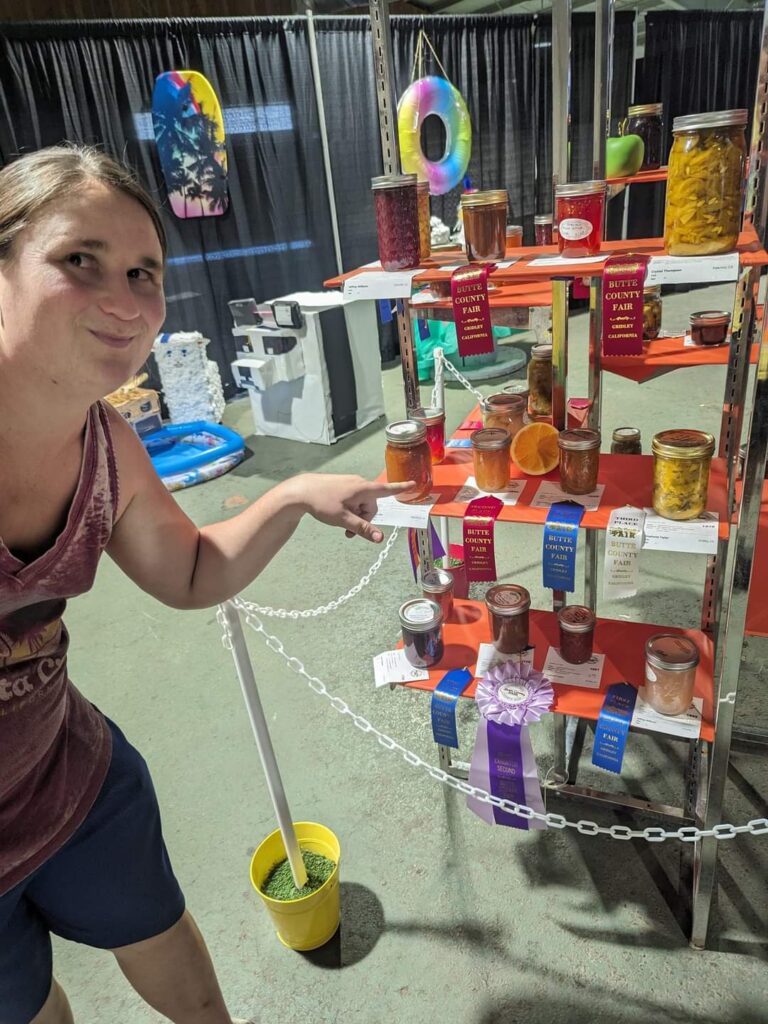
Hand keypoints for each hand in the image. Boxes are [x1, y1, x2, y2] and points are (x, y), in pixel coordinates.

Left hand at [290, 474, 414, 542]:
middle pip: (371, 505)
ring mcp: (350, 483)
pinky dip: (349, 510)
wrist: (301, 491)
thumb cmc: (322, 502)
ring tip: (340, 522)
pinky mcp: (342, 486)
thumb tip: (380, 539)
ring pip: (361, 504)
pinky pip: (353, 500)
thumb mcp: (343, 519)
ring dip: (355, 516)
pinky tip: (336, 513)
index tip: (413, 484)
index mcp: (363, 489)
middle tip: (349, 532)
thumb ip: (363, 529)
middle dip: (364, 519)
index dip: (400, 488)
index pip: (386, 489)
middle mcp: (359, 483)